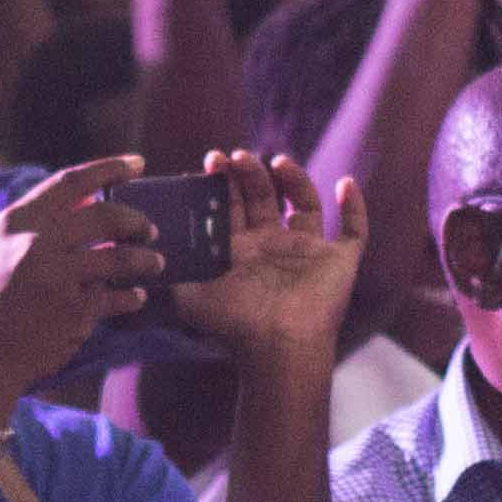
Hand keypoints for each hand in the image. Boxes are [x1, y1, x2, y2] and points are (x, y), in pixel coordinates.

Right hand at [0, 154, 162, 415]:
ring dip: (145, 259)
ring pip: (120, 257)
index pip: (70, 182)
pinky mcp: (74, 312)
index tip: (137, 163)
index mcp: (15, 222)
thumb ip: (33, 224)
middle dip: (137, 220)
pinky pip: (116, 297)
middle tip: (150, 230)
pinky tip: (136, 298)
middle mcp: (35, 243)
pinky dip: (131, 298)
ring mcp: (57, 277)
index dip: (108, 168)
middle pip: (105, 216)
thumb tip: (86, 200)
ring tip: (155, 264)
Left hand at [162, 148, 364, 367]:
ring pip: (306, 203)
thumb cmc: (234, 324)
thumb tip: (147, 244)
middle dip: (250, 173)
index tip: (213, 160)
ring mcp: (309, 253)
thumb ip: (171, 268)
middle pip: (266, 197)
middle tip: (235, 155)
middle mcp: (275, 248)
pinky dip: (355, 206)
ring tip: (278, 160)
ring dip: (295, 178)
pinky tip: (345, 182)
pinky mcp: (339, 261)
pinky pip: (354, 230)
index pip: (234, 205)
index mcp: (243, 252)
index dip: (224, 182)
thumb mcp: (189, 294)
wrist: (276, 347)